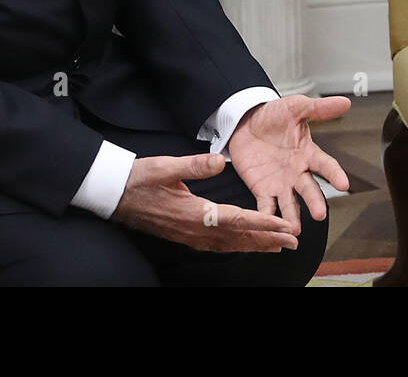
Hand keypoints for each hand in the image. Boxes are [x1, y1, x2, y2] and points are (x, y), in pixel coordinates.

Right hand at [110, 153, 298, 252]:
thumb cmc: (140, 179)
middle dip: (267, 239)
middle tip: (293, 241)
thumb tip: (220, 160)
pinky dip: (237, 245)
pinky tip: (246, 244)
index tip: (284, 226)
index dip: (263, 223)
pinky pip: (218, 245)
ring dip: (255, 245)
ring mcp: (190, 236)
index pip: (237, 220)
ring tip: (278, 246)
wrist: (114, 195)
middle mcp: (195, 229)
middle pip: (238, 238)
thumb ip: (195, 164)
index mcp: (194, 213)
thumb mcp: (166, 166)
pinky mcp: (186, 236)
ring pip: (230, 244)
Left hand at [227, 95, 351, 232]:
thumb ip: (319, 108)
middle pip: (308, 189)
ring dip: (292, 217)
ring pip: (289, 204)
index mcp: (307, 153)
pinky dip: (266, 216)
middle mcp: (297, 173)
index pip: (325, 165)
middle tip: (320, 214)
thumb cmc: (273, 115)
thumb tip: (346, 102)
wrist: (244, 122)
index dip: (334, 174)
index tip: (344, 184)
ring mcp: (280, 184)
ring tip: (294, 230)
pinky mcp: (261, 190)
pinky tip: (268, 226)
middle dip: (314, 202)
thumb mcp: (295, 107)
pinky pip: (265, 206)